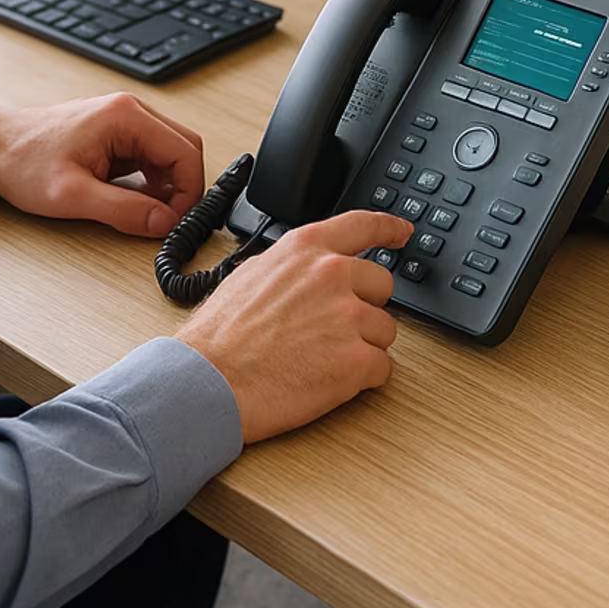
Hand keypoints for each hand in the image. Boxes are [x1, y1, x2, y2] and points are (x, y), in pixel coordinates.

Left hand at [0, 93, 205, 238]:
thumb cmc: (22, 162)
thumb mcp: (72, 195)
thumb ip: (124, 210)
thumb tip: (163, 223)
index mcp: (126, 116)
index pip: (185, 151)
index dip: (189, 192)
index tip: (175, 221)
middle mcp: (130, 111)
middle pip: (184, 148)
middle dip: (183, 188)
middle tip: (167, 221)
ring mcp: (124, 120)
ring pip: (170, 153)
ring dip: (168, 186)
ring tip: (147, 214)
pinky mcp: (116, 133)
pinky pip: (151, 156)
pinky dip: (152, 181)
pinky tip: (135, 201)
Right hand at [176, 210, 413, 443]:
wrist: (207, 381)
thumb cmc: (220, 335)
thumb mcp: (252, 273)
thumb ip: (293, 265)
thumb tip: (311, 268)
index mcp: (306, 249)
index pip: (362, 226)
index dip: (388, 229)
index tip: (402, 232)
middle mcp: (332, 275)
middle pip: (381, 285)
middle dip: (363, 306)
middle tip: (331, 328)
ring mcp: (348, 317)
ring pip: (384, 331)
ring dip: (361, 345)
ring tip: (319, 357)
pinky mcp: (356, 362)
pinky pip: (382, 368)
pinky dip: (362, 378)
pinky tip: (328, 379)